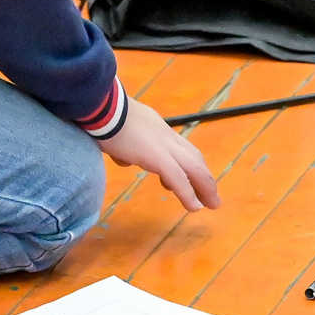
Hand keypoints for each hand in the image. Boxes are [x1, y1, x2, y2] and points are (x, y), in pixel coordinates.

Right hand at [100, 106, 220, 212]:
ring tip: (212, 203)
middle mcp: (165, 135)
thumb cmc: (103, 117)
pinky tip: (195, 207)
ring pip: (193, 167)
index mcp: (156, 128)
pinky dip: (188, 193)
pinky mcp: (158, 157)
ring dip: (204, 187)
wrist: (102, 107)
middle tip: (211, 197)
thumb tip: (123, 158)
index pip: (180, 148)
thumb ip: (124, 145)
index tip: (192, 180)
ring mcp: (164, 145)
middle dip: (204, 178)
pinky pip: (178, 178)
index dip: (189, 164)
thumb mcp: (117, 131)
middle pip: (193, 157)